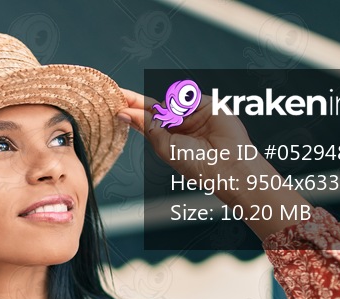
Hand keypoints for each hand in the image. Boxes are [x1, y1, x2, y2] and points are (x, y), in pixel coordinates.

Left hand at [117, 88, 308, 239]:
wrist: (227, 163)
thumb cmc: (196, 163)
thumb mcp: (165, 146)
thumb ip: (147, 127)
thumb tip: (124, 113)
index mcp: (164, 136)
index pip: (143, 119)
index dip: (129, 109)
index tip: (113, 100)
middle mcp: (176, 124)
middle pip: (152, 106)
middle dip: (136, 100)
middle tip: (118, 93)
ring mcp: (191, 113)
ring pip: (170, 100)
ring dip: (161, 104)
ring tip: (162, 116)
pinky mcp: (206, 104)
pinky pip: (188, 96)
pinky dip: (180, 100)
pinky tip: (179, 110)